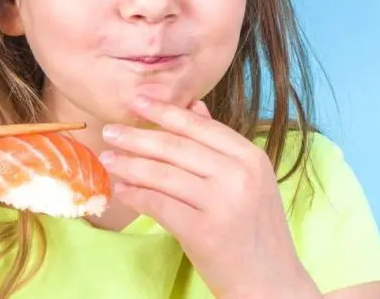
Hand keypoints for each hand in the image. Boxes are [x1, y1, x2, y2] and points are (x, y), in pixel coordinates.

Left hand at [100, 96, 317, 297]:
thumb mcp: (249, 180)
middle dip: (137, 137)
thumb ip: (219, 144)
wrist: (271, 284)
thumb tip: (194, 105)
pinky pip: (158, 204)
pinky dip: (135, 195)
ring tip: (108, 159)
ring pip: (162, 174)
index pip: (198, 126)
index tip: (136, 100)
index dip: (164, 111)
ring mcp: (223, 203)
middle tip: (109, 131)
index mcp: (251, 157)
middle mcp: (239, 175)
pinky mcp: (204, 231)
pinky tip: (122, 190)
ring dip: (129, 165)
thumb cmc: (254, 230)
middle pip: (175, 148)